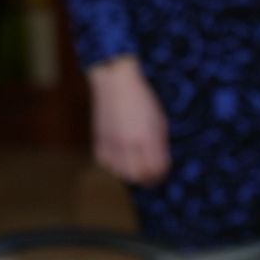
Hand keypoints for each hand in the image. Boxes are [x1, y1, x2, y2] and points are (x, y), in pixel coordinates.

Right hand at [88, 56, 170, 185]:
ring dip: (128, 172)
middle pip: (137, 176)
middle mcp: (128, 143)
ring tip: (133, 165)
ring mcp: (111, 142)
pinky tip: (118, 157)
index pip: (155, 170)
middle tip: (149, 172)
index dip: (160, 175)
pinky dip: (112, 164)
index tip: (161, 172)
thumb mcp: (159, 120)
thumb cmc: (142, 99)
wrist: (115, 82)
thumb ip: (159, 145)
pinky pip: (105, 162)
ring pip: (119, 172)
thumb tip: (159, 165)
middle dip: (145, 177)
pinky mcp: (98, 139)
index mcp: (147, 138)